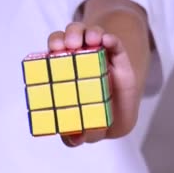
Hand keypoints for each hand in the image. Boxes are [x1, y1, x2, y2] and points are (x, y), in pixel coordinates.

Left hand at [48, 22, 140, 146]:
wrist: (118, 115)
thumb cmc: (92, 117)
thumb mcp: (82, 129)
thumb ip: (75, 136)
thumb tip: (75, 140)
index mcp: (63, 70)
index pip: (55, 49)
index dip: (54, 44)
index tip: (55, 49)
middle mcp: (78, 57)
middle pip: (68, 36)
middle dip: (66, 36)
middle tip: (68, 45)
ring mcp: (99, 54)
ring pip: (90, 33)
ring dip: (88, 32)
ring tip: (91, 40)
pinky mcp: (118, 56)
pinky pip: (114, 42)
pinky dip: (111, 39)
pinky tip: (108, 41)